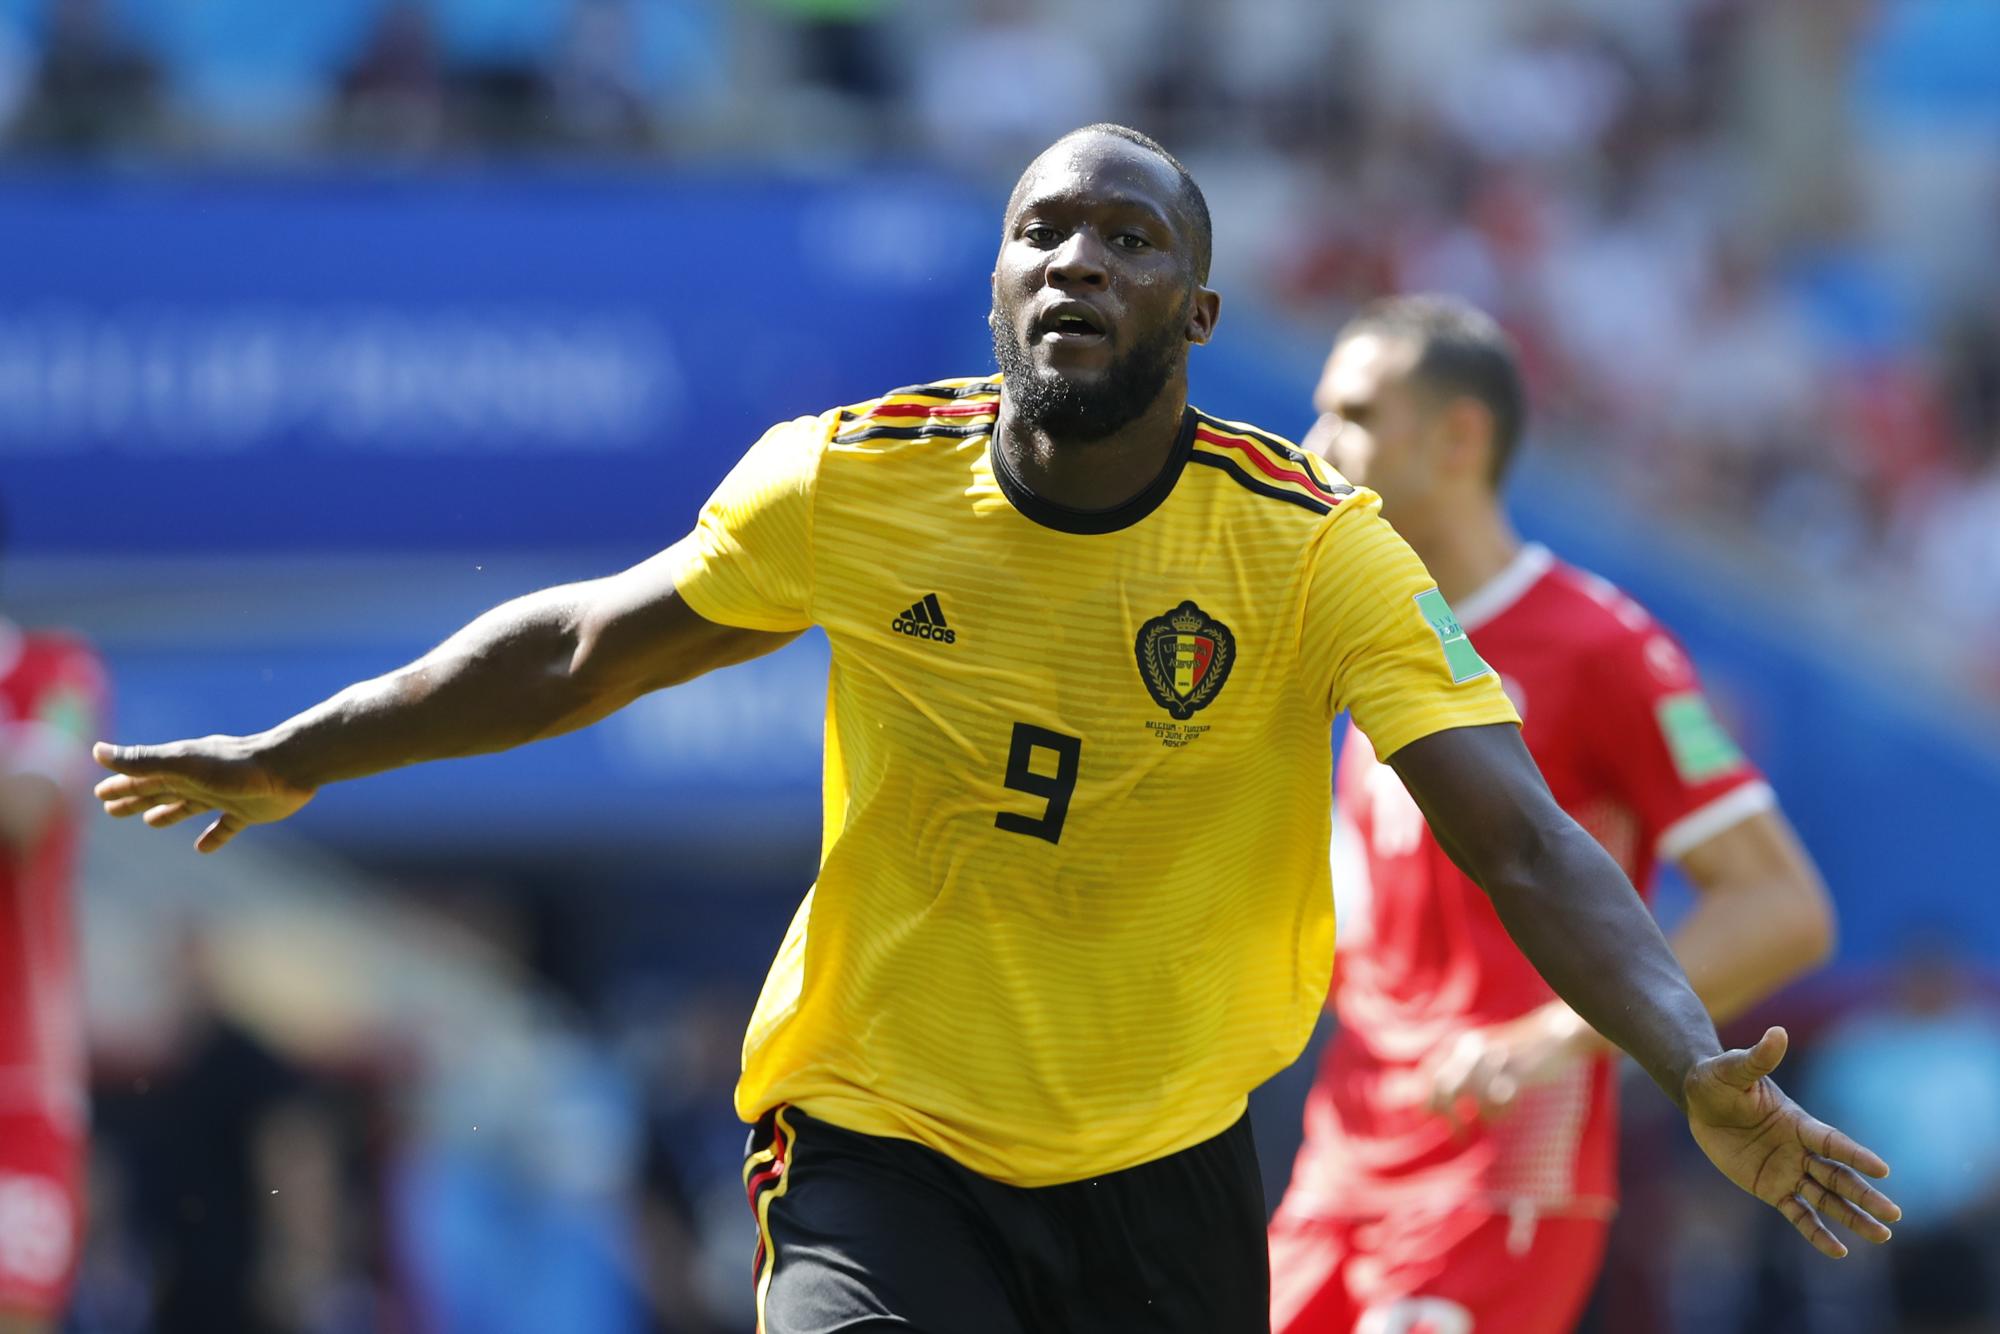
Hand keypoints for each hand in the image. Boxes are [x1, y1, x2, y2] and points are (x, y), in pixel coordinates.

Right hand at [93, 737, 314, 852]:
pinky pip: (225, 826)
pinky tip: (203, 848)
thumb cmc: (234, 766)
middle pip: (161, 791)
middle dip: (136, 799)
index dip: (121, 786)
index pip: (143, 778)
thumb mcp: (183, 764)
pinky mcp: (248, 812)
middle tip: (111, 810)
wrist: (289, 768)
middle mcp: (201, 779)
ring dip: (168, 813)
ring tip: (151, 821)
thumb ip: (143, 760)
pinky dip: (213, 836)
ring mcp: (224, 795)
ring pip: (188, 805)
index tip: (99, 794)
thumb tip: (97, 752)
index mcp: (182, 768)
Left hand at [1418, 1004, 1598, 1128]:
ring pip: (1474, 1097)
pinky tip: (1505, 1113)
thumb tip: (1437, 1101)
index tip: (1430, 1119)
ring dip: (1478, 1117)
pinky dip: (1500, 1113)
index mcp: (1461, 1043)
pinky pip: (1499, 1100)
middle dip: (1448, 1116)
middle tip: (1457, 1136)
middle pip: (1446, 1087)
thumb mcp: (1482, 1051)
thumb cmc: (1516, 1051)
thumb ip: (1460, 1068)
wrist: (1553, 1035)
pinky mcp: (1517, 1071)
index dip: (1426, 1099)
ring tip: (1484, 1125)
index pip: (1430, 1073)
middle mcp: (1473, 1049)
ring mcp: (1494, 1059)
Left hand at [1685, 1026, 1899, 1257]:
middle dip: (1864, 1194)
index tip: (1883, 1169)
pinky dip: (1817, 1232)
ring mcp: (1788, 1170)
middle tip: (1894, 1215)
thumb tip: (1777, 1032)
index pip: (1832, 1142)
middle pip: (1839, 1176)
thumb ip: (1758, 1058)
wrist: (1701, 1101)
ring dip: (1853, 1217)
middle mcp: (1800, 1150)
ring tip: (1883, 1236)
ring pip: (1827, 1198)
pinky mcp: (1771, 1188)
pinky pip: (1798, 1214)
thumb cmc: (1719, 1079)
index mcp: (1798, 1122)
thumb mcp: (1734, 1069)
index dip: (1855, 1155)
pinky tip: (1839, 1251)